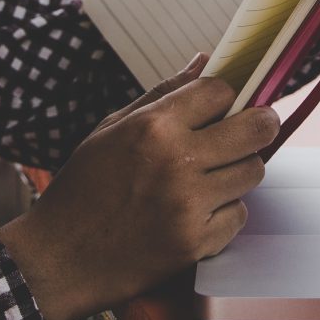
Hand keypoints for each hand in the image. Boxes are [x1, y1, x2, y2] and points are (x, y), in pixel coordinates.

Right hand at [0, 53, 278, 319]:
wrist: (59, 259)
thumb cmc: (83, 189)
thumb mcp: (111, 129)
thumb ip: (162, 95)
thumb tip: (204, 61)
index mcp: (153, 127)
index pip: (221, 91)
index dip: (227, 95)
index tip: (224, 106)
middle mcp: (176, 162)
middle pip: (257, 129)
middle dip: (260, 125)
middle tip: (254, 129)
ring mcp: (189, 205)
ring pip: (253, 172)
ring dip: (238, 170)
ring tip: (212, 175)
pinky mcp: (196, 242)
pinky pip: (238, 215)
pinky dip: (225, 212)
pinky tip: (197, 211)